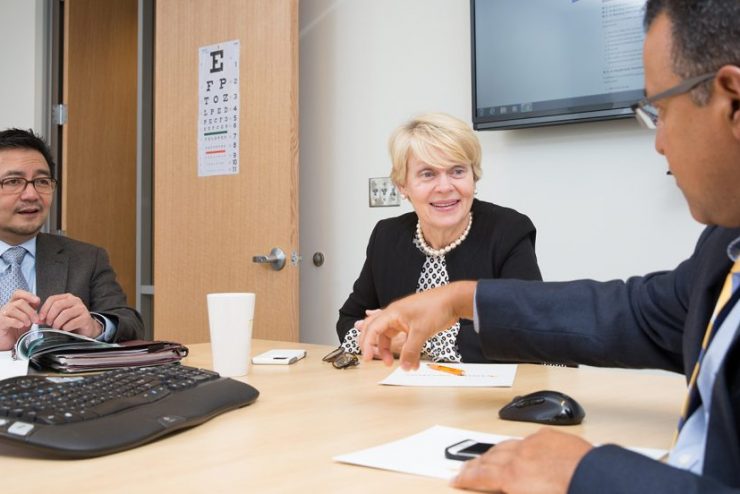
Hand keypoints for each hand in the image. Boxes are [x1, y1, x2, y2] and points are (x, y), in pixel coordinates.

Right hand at [0, 290, 40, 349]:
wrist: (6, 340)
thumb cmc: (15, 329)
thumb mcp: (27, 320)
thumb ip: (34, 315)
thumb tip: (43, 314)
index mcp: (14, 304)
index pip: (18, 293)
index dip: (28, 295)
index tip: (37, 301)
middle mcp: (7, 307)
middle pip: (20, 302)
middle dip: (31, 311)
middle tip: (36, 319)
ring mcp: (2, 315)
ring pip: (13, 309)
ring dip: (24, 316)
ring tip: (28, 324)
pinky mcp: (0, 323)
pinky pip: (7, 319)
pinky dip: (17, 322)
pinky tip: (21, 325)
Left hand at [39, 293, 101, 337]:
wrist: (86, 327)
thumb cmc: (71, 320)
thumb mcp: (58, 316)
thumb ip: (48, 316)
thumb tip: (37, 320)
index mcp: (67, 297)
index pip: (52, 299)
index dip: (44, 309)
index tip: (41, 318)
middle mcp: (75, 300)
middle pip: (58, 305)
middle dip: (50, 316)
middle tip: (49, 324)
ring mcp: (82, 308)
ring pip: (65, 314)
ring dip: (57, 323)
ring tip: (56, 327)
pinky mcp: (86, 318)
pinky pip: (73, 322)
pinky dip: (66, 327)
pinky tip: (65, 329)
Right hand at [359, 281, 476, 368]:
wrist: (454, 300)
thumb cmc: (436, 307)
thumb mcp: (421, 331)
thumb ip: (411, 351)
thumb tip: (405, 367)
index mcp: (392, 313)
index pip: (372, 328)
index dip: (367, 344)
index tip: (367, 358)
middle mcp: (395, 316)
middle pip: (375, 331)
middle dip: (372, 345)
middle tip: (371, 358)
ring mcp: (403, 320)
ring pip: (389, 337)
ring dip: (389, 350)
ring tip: (392, 363)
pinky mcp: (413, 325)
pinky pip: (403, 339)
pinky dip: (405, 350)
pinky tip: (411, 361)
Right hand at [452, 429, 592, 493]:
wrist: (592, 476)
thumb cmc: (566, 492)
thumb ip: (516, 489)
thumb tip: (508, 486)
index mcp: (512, 477)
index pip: (480, 476)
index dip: (466, 478)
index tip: (456, 478)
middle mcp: (518, 457)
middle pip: (488, 458)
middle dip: (474, 464)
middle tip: (464, 467)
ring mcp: (533, 444)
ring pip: (505, 445)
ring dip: (492, 452)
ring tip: (485, 456)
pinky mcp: (548, 436)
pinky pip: (528, 439)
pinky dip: (518, 445)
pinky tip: (519, 447)